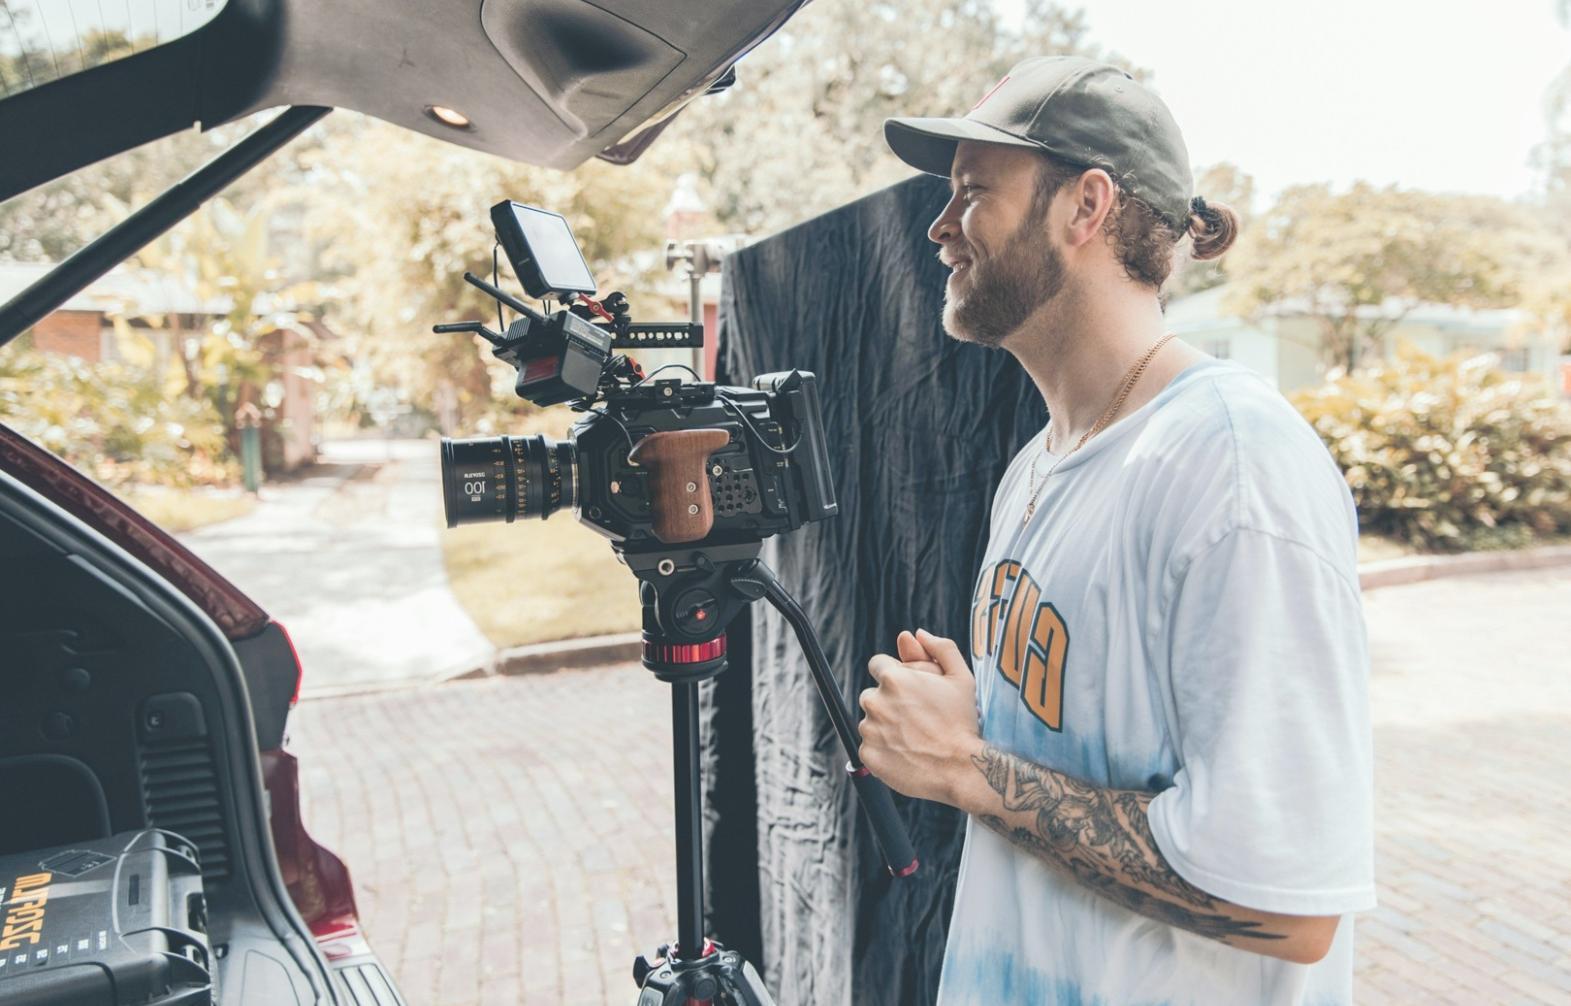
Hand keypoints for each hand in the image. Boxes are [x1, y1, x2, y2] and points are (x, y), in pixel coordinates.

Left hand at [857, 628, 980, 805]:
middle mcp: (875, 701)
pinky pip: (869, 746)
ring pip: (870, 721)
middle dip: (889, 701)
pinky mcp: (867, 754)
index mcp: (893, 678)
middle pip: (873, 694)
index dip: (895, 675)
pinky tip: (906, 752)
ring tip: (914, 737)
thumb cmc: (962, 722)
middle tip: (916, 717)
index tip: (909, 690)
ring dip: (885, 726)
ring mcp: (869, 729)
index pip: (878, 664)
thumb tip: (918, 633)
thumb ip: (940, 648)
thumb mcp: (961, 678)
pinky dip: (883, 749)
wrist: (960, 768)